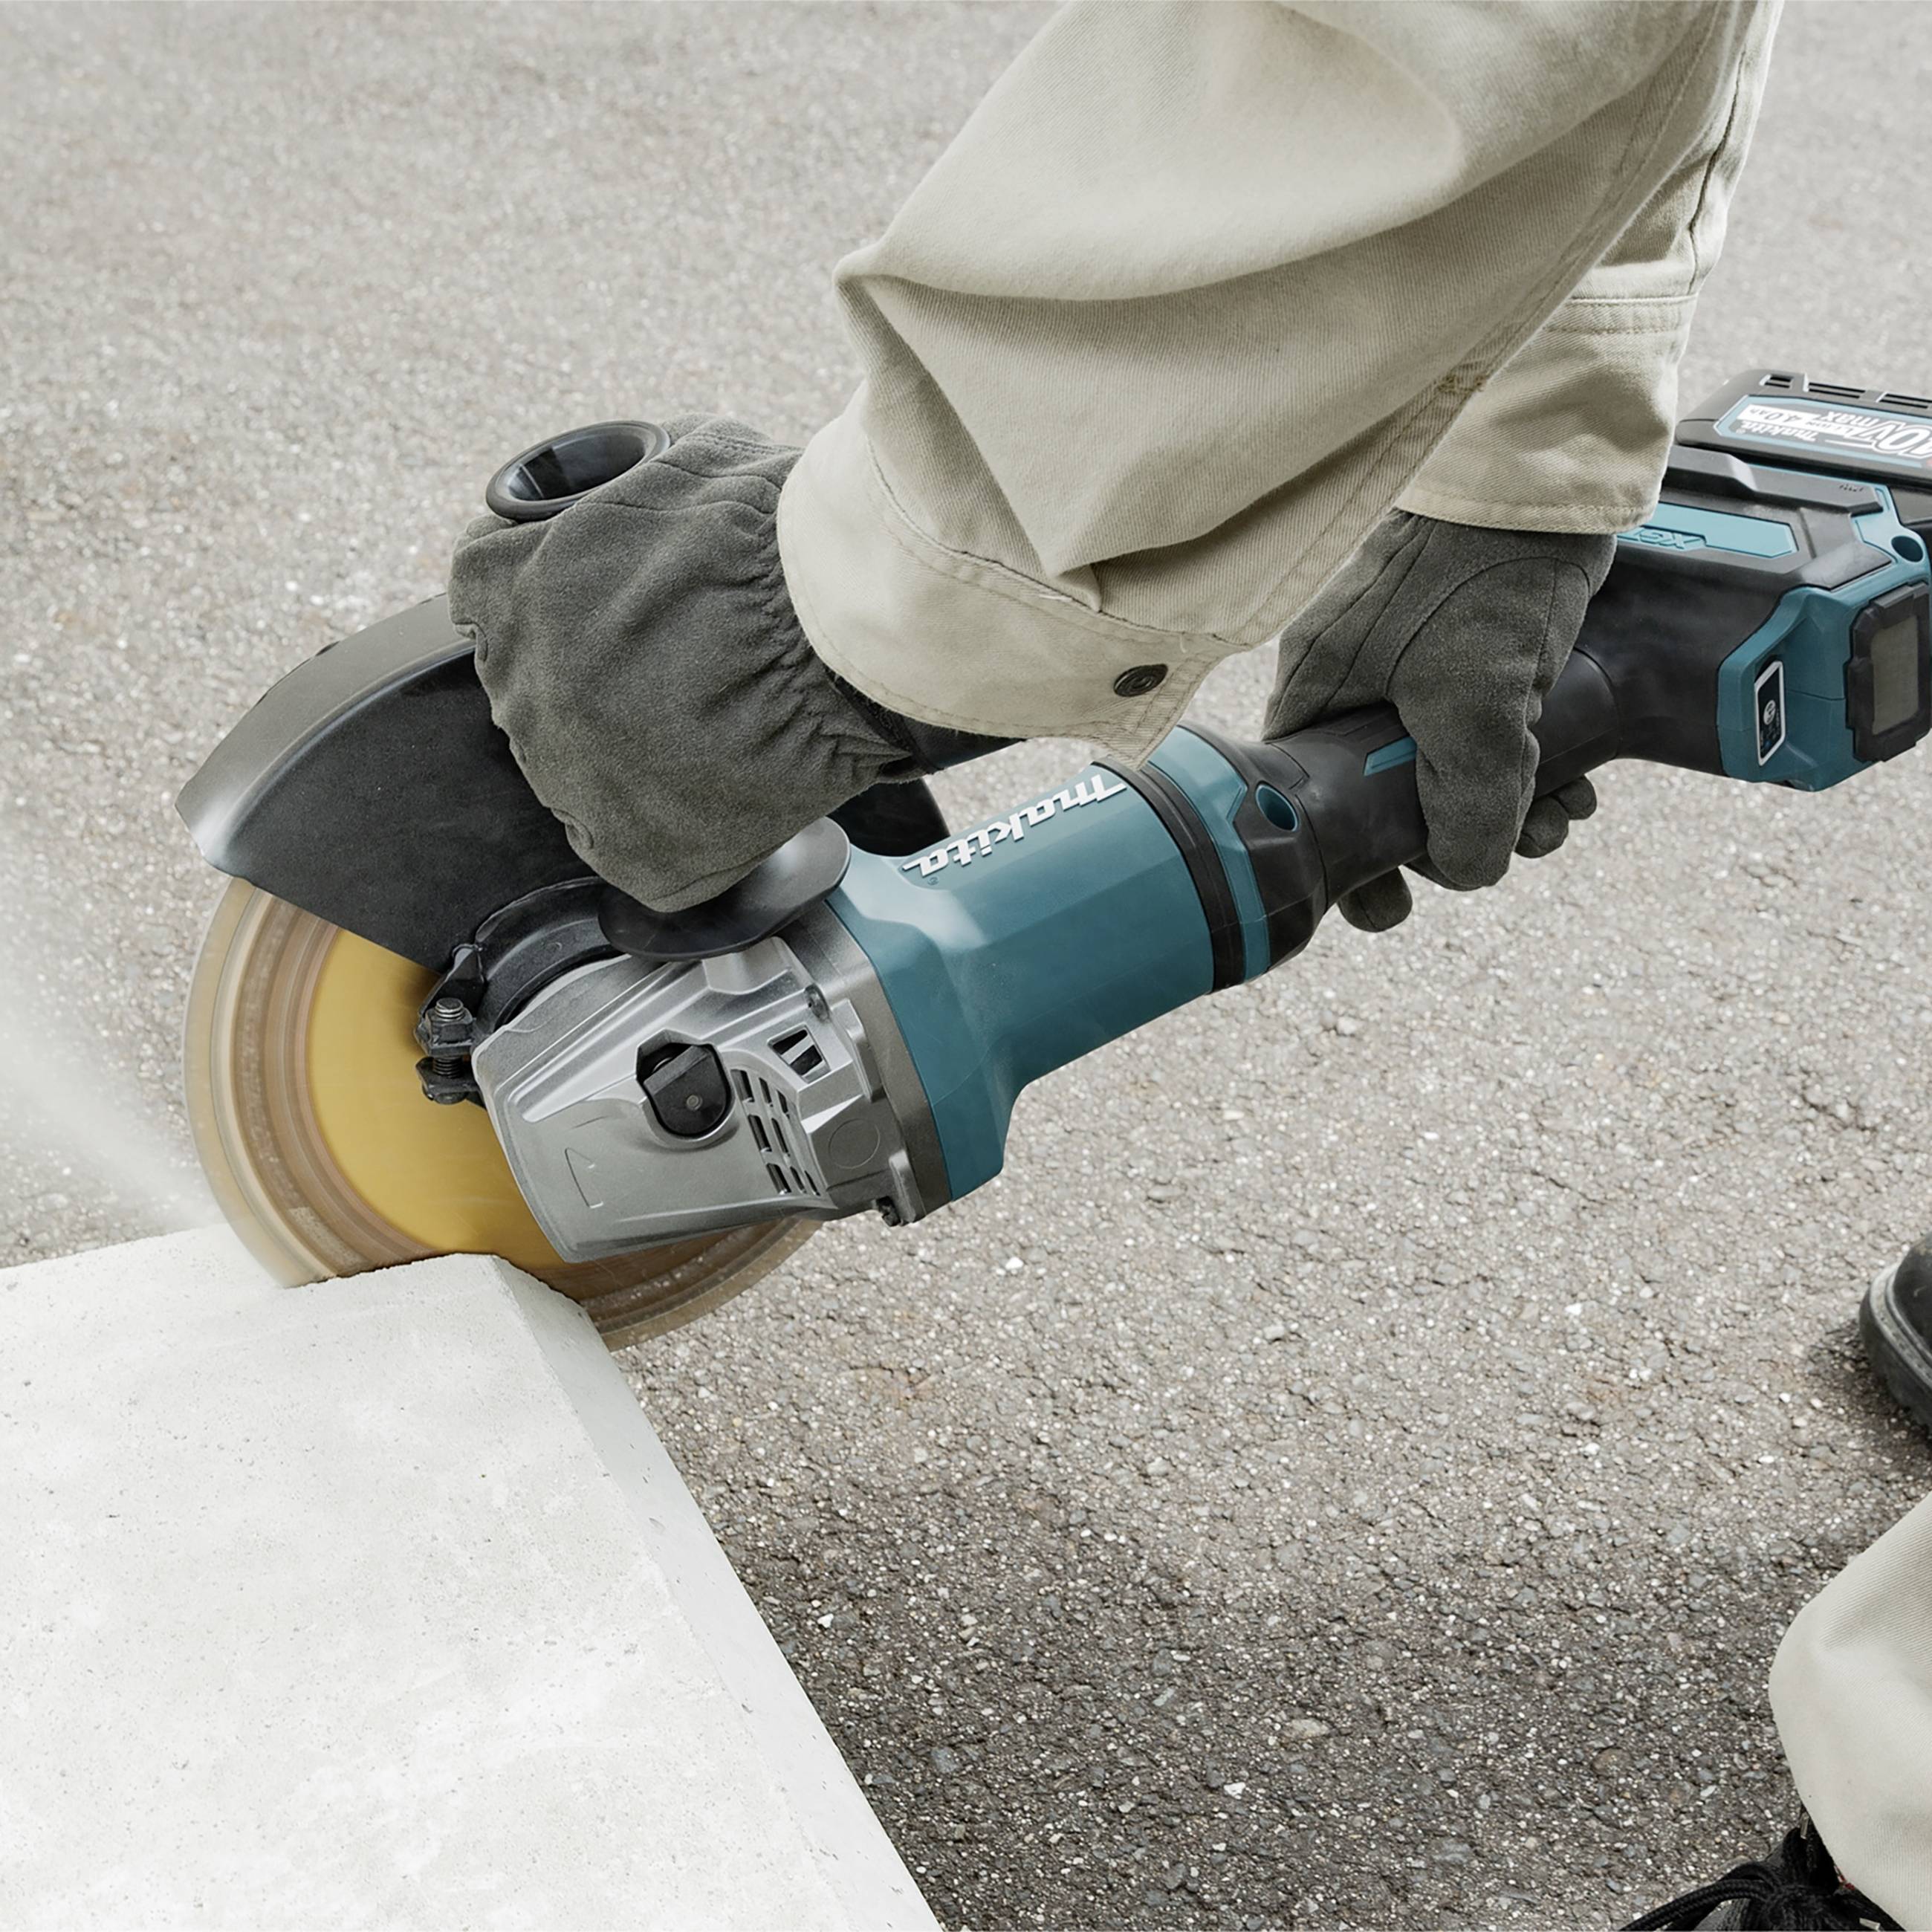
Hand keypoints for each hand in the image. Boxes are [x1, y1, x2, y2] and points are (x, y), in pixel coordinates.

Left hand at [450, 417, 921, 911]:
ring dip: (635, 756)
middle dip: (599, 680)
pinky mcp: (633, 851)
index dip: (564, 602)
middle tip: (685, 669)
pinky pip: (634, 852)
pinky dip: (674, 831)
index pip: (491, 602)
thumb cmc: (778, 536)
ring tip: (720, 727)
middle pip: (538, 694)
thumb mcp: (673, 461)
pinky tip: (724, 788)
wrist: (844, 621)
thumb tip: (627, 501)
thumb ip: (617, 492)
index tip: (614, 609)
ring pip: (582, 776)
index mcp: (502, 587)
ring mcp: (568, 778)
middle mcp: (517, 689)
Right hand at [1264, 510, 1613, 930]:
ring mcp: (1413, 665)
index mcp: (1318, 691)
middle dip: (1454, 836)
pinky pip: (1488, 735)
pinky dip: (1530, 766)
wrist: (1550, 473)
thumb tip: (1467, 874)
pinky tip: (1575, 782)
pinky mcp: (1472, 651)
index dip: (1352, 861)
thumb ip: (1466, 807)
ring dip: (1507, 808)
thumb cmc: (1484, 576)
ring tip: (1559, 817)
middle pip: (1388, 797)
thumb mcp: (1474, 709)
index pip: (1311, 801)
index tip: (1395, 903)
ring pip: (1447, 770)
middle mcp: (1354, 682)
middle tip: (1507, 850)